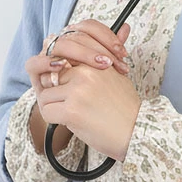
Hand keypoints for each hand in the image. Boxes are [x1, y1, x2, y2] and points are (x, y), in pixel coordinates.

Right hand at [24, 20, 131, 98]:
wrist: (77, 112)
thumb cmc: (93, 90)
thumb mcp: (106, 71)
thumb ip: (113, 50)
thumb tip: (126, 28)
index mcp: (76, 38)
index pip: (90, 27)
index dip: (107, 36)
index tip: (123, 53)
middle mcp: (60, 43)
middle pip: (78, 35)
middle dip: (99, 49)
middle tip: (113, 64)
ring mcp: (46, 56)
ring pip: (60, 45)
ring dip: (81, 54)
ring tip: (99, 65)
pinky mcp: (34, 73)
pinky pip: (34, 63)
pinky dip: (47, 63)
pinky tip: (63, 67)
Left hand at [35, 47, 142, 161]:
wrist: (136, 130)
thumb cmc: (125, 106)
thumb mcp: (114, 75)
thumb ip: (95, 62)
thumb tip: (77, 50)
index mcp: (95, 60)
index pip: (61, 58)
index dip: (59, 74)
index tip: (65, 84)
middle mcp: (85, 71)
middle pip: (49, 76)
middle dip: (54, 91)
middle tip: (66, 102)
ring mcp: (77, 91)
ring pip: (45, 95)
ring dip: (53, 106)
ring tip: (71, 113)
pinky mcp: (72, 110)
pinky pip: (46, 112)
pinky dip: (54, 119)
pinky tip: (69, 121)